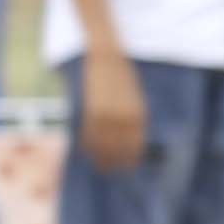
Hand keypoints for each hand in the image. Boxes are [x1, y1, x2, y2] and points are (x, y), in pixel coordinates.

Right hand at [78, 55, 145, 173]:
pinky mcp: (91, 107)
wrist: (106, 54)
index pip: (135, 143)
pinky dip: (87, 141)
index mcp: (138, 113)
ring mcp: (107, 112)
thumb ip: (131, 116)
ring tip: (97, 164)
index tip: (126, 167)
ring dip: (99, 155)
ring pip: (102, 141)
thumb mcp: (133, 97)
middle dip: (113, 160)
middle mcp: (124, 116)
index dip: (129, 157)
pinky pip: (89, 129)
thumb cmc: (120, 76)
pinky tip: (85, 148)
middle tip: (107, 169)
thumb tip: (126, 136)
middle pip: (118, 146)